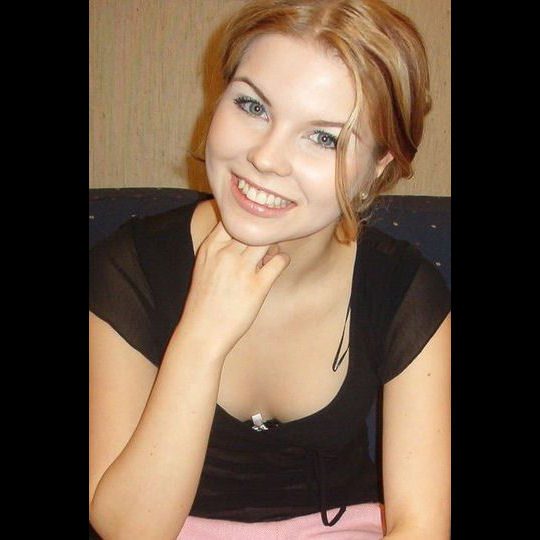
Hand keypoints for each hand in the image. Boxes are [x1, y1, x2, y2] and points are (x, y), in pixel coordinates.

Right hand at [178, 221, 289, 356]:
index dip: (247, 221)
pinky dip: (282, 260)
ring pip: (268, 240)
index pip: (234, 217)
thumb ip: (220, 247)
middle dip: (262, 232)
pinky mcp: (257, 286)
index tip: (253, 229)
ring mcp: (242, 270)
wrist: (202, 332)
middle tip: (265, 244)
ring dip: (273, 245)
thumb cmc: (204, 301)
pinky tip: (277, 266)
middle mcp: (225, 254)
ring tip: (269, 257)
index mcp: (210, 247)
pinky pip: (280, 261)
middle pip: (253, 226)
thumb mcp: (204, 266)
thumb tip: (245, 233)